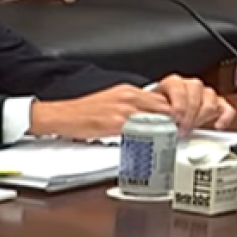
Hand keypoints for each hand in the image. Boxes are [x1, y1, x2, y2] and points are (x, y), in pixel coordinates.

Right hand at [29, 84, 173, 139]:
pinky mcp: (117, 123)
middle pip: (165, 107)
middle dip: (173, 121)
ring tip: (167, 141)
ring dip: (166, 130)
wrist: (61, 116)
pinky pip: (143, 130)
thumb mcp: (111, 102)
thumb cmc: (82, 113)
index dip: (172, 113)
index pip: (162, 98)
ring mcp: (124, 110)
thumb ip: (131, 107)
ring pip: (158, 118)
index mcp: (127, 91)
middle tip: (175, 135)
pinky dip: (151, 138)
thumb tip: (148, 118)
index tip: (174, 124)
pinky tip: (152, 145)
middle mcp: (128, 97)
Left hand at [151, 74, 235, 133]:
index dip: (178, 106)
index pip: (179, 89)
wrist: (161, 110)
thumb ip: (152, 112)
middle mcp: (190, 85)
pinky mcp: (216, 103)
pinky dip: (225, 117)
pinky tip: (217, 126)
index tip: (174, 120)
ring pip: (211, 101)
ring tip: (190, 128)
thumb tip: (149, 121)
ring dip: (201, 117)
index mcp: (173, 82)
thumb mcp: (150, 108)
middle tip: (181, 129)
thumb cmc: (156, 109)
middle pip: (197, 96)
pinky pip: (227, 108)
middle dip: (189, 115)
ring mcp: (204, 93)